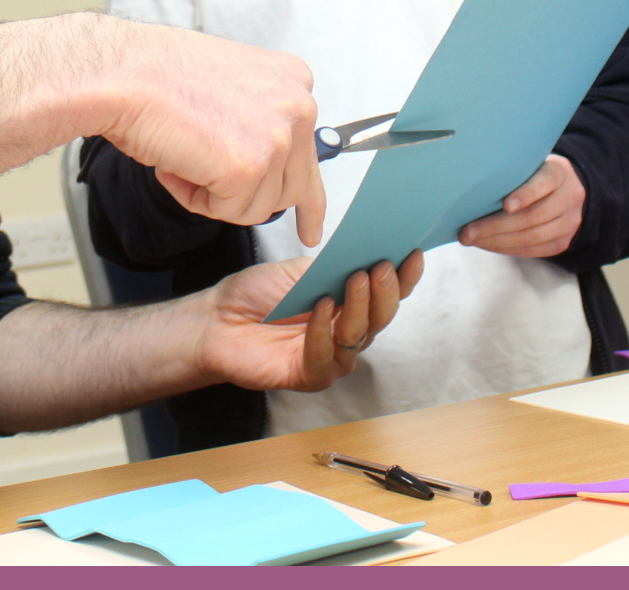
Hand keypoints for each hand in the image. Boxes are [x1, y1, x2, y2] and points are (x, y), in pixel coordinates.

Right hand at [93, 18, 326, 244]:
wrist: (121, 76)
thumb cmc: (157, 74)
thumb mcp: (229, 83)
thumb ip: (258, 116)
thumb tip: (265, 159)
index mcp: (292, 79)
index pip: (311, 152)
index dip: (300, 193)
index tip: (309, 225)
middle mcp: (297, 105)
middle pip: (292, 187)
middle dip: (248, 194)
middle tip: (207, 179)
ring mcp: (277, 137)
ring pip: (261, 206)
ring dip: (216, 195)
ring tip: (183, 156)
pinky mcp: (250, 168)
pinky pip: (229, 213)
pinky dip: (195, 200)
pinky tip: (177, 165)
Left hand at [192, 251, 423, 392]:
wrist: (217, 318)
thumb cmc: (256, 294)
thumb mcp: (297, 270)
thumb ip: (331, 267)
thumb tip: (365, 252)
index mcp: (348, 304)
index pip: (384, 293)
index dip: (402, 277)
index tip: (411, 253)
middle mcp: (345, 332)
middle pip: (380, 317)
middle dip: (385, 291)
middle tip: (383, 268)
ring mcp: (330, 356)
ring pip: (358, 336)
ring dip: (360, 307)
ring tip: (357, 280)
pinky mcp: (309, 375)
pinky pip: (324, 357)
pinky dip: (324, 331)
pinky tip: (321, 308)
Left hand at [458, 154, 585, 257]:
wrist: (570, 189)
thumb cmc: (536, 173)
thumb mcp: (531, 163)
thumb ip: (512, 170)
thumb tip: (471, 182)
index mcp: (559, 173)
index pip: (544, 183)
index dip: (525, 195)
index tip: (505, 205)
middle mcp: (568, 198)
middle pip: (533, 216)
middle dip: (496, 226)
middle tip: (468, 231)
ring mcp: (568, 223)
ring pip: (532, 237)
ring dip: (497, 241)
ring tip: (471, 239)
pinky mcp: (562, 242)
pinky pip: (534, 250)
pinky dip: (507, 248)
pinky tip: (487, 244)